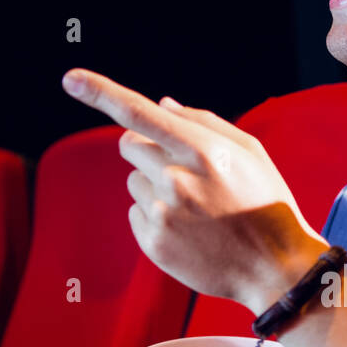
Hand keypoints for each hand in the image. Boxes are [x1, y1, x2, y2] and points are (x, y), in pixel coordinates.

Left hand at [61, 69, 326, 312]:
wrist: (275, 267)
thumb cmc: (266, 204)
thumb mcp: (250, 153)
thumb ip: (203, 122)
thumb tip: (161, 105)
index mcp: (203, 150)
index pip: (140, 113)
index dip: (101, 92)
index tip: (71, 78)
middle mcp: (177, 179)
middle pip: (129, 145)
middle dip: (147, 150)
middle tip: (181, 169)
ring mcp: (163, 214)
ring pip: (133, 182)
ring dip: (154, 186)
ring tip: (194, 207)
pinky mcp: (154, 243)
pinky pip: (136, 214)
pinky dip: (155, 216)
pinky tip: (189, 228)